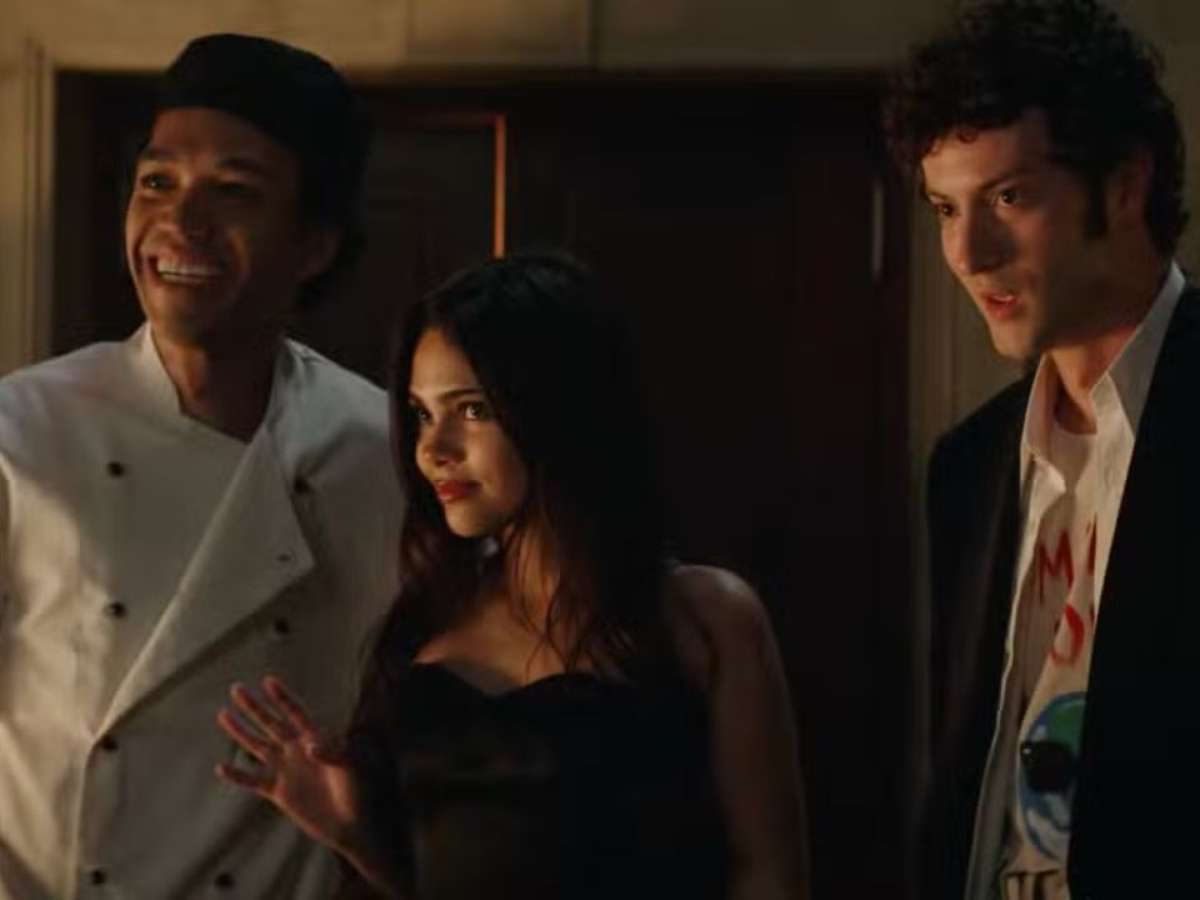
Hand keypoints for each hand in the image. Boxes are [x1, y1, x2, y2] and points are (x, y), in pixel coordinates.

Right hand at [215, 676, 362, 855]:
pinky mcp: (278, 791)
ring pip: (257, 745)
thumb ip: (331, 754)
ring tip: (223, 714)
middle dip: (254, 706)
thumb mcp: (349, 769)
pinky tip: (220, 767)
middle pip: (271, 723)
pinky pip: (252, 780)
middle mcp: (297, 750)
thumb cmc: (356, 792)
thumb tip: (308, 746)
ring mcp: (285, 769)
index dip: (282, 698)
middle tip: (236, 688)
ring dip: (240, 731)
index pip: (295, 713)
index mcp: (315, 739)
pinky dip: (237, 775)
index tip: (268, 680)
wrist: (348, 823)